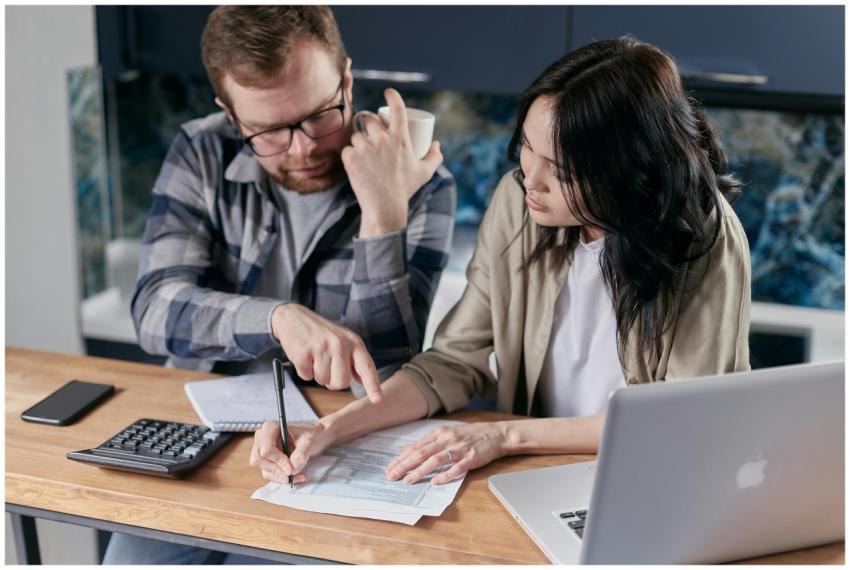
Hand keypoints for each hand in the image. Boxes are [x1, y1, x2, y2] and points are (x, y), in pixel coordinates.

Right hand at [249, 420, 334, 483]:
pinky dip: (283, 478)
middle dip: (277, 470)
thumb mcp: (309, 441)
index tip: (291, 468)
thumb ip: (301, 453)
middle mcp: (262, 439)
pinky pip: (270, 475)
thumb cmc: (311, 435)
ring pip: (264, 470)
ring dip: (282, 476)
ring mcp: (263, 451)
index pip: (266, 448)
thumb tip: (292, 467)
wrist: (315, 439)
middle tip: (292, 474)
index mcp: (270, 428)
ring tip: (300, 475)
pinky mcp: (267, 462)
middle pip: (258, 460)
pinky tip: (297, 476)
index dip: (278, 460)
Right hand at [271, 303, 381, 402]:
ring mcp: (322, 348)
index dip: (373, 385)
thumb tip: (363, 381)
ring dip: (317, 374)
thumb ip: (354, 360)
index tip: (378, 400)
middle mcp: (340, 344)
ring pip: (323, 381)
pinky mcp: (304, 352)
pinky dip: (304, 370)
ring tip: (314, 356)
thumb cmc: (321, 333)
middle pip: (342, 382)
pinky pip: (306, 376)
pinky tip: (304, 355)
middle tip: (326, 366)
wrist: (294, 317)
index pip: (366, 367)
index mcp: (354, 343)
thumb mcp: (344, 340)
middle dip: (332, 381)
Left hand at [342, 88, 442, 236]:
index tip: (388, 92)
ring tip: (364, 154)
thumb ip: (434, 157)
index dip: (392, 96)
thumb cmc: (405, 189)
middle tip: (372, 136)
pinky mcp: (350, 158)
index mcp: (400, 138)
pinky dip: (350, 155)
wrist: (385, 207)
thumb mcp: (424, 172)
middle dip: (370, 125)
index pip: (397, 108)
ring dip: (359, 141)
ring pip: (356, 135)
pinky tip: (355, 163)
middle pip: (370, 120)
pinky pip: (347, 149)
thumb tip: (436, 144)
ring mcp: (365, 148)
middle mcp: (382, 139)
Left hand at [385, 422, 509, 484]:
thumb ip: (432, 442)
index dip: (401, 458)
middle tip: (392, 476)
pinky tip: (435, 482)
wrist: (496, 434)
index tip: (390, 468)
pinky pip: (456, 468)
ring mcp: (459, 449)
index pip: (415, 447)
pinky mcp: (471, 458)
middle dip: (404, 466)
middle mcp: (447, 439)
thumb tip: (411, 452)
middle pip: (421, 453)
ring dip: (419, 471)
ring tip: (408, 480)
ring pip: (435, 460)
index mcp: (440, 433)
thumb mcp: (448, 434)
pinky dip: (445, 476)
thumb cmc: (471, 435)